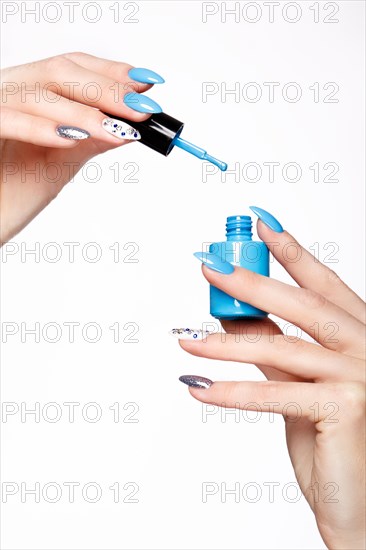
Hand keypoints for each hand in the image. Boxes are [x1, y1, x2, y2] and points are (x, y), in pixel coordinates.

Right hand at [0, 53, 162, 242]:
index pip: (72, 68)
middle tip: (141, 110)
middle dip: (106, 90)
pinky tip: (70, 139)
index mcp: (28, 93)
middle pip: (59, 72)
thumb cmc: (13, 191)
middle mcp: (7, 92)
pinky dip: (38, 128)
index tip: (145, 85)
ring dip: (84, 113)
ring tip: (116, 131)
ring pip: (37, 94)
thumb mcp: (61, 161)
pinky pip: (5, 120)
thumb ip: (90, 138)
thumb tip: (129, 126)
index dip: (110, 72)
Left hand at [175, 209, 364, 549]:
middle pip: (303, 305)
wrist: (357, 503)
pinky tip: (197, 387)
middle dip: (251, 282)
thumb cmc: (333, 442)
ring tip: (186, 339)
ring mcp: (361, 377)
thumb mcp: (297, 385)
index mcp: (360, 336)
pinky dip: (231, 391)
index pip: (323, 284)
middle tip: (210, 267)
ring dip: (225, 343)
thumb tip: (235, 313)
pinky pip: (274, 393)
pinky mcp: (347, 407)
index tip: (260, 225)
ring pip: (281, 348)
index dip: (292, 251)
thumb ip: (272, 347)